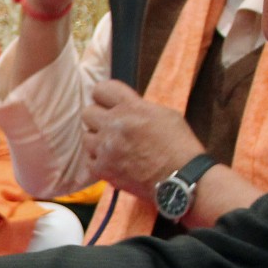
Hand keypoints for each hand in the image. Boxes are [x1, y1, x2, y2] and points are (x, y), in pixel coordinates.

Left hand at [78, 82, 206, 201]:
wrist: (181, 179)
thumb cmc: (179, 146)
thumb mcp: (165, 114)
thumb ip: (139, 107)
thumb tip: (125, 106)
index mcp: (131, 107)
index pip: (101, 89)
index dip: (104, 96)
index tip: (107, 103)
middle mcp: (115, 124)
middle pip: (88, 112)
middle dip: (99, 118)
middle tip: (111, 127)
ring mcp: (106, 147)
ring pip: (86, 137)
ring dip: (98, 141)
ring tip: (114, 148)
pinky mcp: (103, 169)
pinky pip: (89, 160)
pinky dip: (100, 161)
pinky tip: (114, 163)